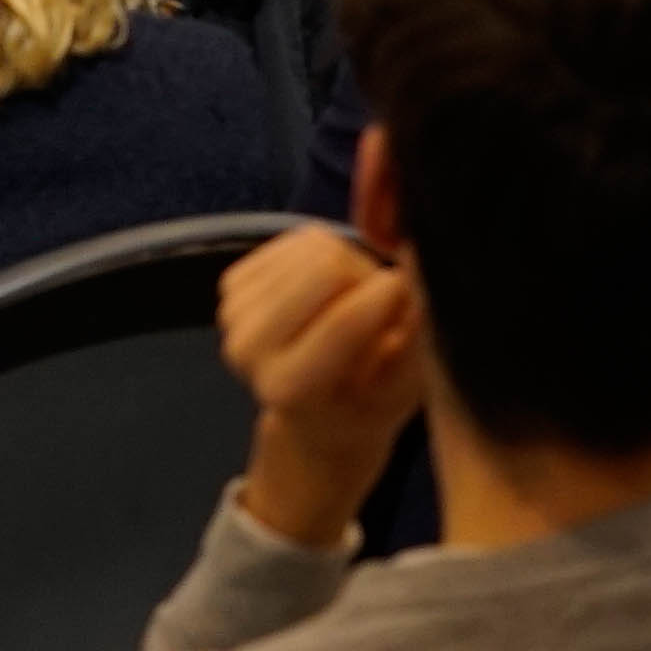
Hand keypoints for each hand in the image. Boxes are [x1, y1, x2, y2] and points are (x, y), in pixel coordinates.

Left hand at [217, 225, 425, 547]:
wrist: (318, 412)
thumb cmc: (367, 406)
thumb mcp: (404, 392)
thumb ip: (414, 345)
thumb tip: (417, 287)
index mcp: (287, 389)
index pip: (343, 321)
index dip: (390, 296)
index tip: (412, 299)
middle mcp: (245, 350)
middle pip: (326, 267)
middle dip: (366, 280)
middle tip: (378, 310)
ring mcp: (233, 313)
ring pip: (315, 246)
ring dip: (350, 267)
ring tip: (354, 304)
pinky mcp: (233, 283)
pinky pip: (301, 238)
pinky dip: (327, 256)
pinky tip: (328, 292)